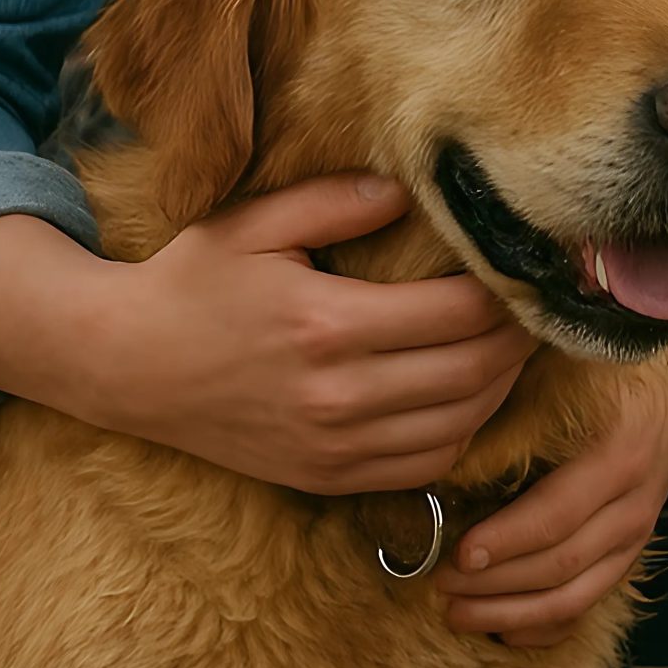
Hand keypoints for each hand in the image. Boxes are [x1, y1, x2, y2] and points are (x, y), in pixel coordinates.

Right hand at [80, 171, 534, 493]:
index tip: (530, 265)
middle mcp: (338, 395)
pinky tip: (468, 395)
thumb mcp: (254, 221)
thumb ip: (335, 200)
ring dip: (501, 388)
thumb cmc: (193, 281)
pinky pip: (423, 466)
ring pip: (459, 426)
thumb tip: (407, 189)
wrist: (126, 367)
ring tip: (514, 345)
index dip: (507, 292)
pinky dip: (462, 433)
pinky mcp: (325, 477)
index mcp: (327, 324)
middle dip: (520, 339)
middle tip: (540, 304)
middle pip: (473, 373)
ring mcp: (333, 446)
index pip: (456, 313)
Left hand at [428, 285, 667, 647]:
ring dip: (511, 614)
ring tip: (454, 612)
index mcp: (618, 453)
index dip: (506, 540)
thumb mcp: (569, 369)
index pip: (558, 513)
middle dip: (494, 585)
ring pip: (574, 598)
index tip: (456, 554)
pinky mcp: (628, 560)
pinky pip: (588, 609)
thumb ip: (519, 399)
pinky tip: (501, 628)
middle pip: (561, 565)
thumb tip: (449, 431)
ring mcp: (635, 539)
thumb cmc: (608, 374)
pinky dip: (544, 629)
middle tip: (436, 584)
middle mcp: (632, 505)